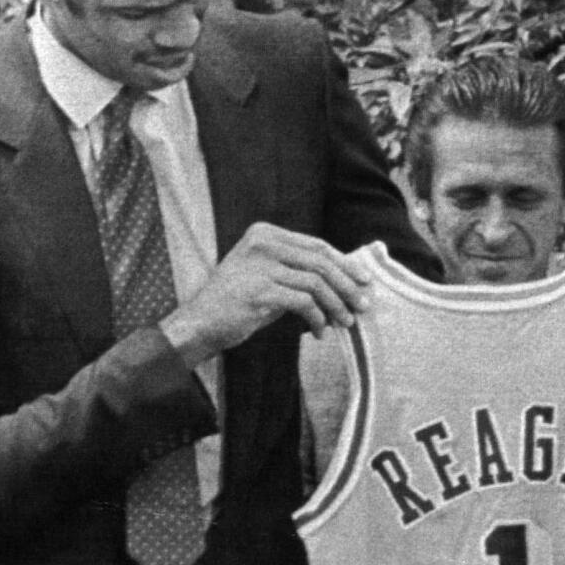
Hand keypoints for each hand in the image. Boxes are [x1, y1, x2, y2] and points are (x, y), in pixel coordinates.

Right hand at [162, 224, 372, 365]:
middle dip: (347, 285)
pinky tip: (318, 332)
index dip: (344, 264)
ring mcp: (260, 266)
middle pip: (321, 262)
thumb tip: (346, 278)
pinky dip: (317, 319)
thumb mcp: (267, 274)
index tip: (363, 281)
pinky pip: (304, 304)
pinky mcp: (260, 291)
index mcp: (265, 233)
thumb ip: (298, 268)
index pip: (317, 245)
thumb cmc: (238, 302)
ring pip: (316, 284)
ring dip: (336, 306)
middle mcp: (263, 244)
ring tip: (344, 323)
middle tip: (362, 305)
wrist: (200, 324)